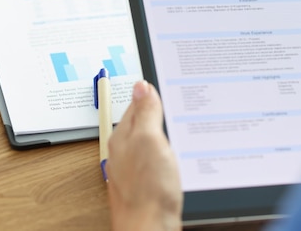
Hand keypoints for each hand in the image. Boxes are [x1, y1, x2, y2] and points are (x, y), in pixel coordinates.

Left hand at [106, 81, 182, 230]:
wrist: (150, 229)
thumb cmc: (148, 191)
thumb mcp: (150, 141)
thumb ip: (146, 113)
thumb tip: (141, 86)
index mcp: (122, 138)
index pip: (135, 105)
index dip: (151, 94)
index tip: (166, 83)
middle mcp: (125, 153)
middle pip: (142, 123)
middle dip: (158, 112)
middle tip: (175, 100)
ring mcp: (135, 170)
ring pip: (150, 142)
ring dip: (164, 132)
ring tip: (178, 124)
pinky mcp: (147, 184)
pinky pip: (156, 159)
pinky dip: (168, 152)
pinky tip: (178, 155)